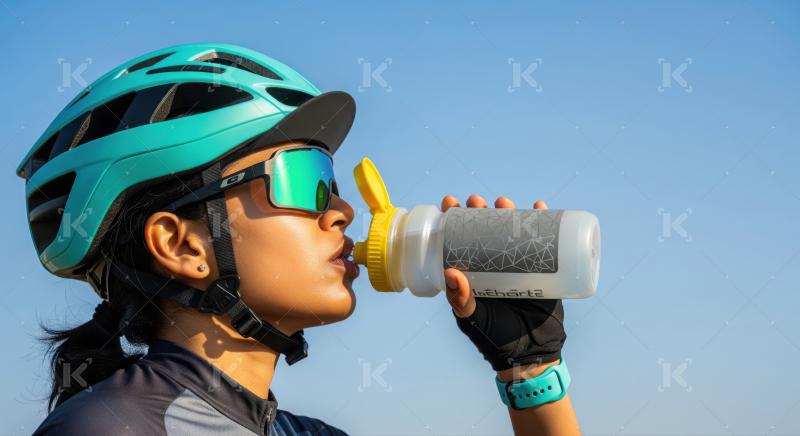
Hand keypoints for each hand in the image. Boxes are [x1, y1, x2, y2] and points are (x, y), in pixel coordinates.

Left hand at [441, 194, 565, 373]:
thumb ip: (460, 300)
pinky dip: (544, 220)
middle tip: (478, 202)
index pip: (457, 238)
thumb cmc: (494, 337)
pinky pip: (543, 239)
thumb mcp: (472, 318)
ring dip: (508, 210)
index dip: (453, 218)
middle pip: (484, 227)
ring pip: (510, 228)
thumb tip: (450, 271)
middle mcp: (492, 262)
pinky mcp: (542, 267)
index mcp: (470, 271)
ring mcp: (517, 263)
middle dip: (480, 210)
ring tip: (504, 203)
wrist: (531, 353)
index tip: (450, 202)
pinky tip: (540, 207)